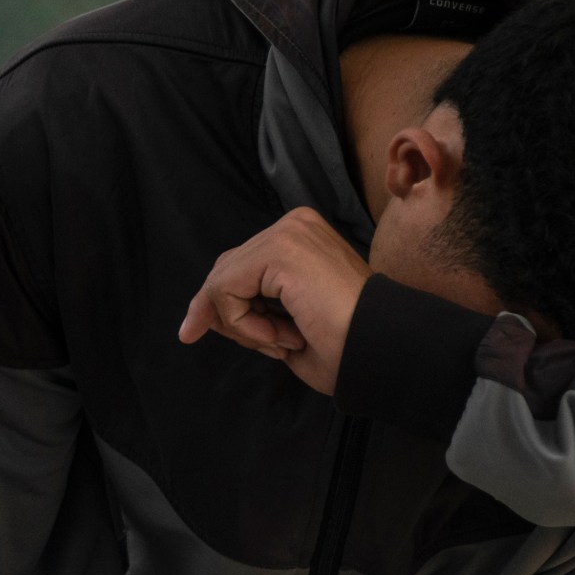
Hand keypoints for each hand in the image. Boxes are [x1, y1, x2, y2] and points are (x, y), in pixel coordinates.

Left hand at [177, 207, 373, 395]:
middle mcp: (295, 225)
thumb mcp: (286, 326)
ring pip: (223, 281)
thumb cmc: (346, 347)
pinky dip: (243, 323)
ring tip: (287, 341)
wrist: (380, 350)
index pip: (241, 264)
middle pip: (227, 268)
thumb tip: (203, 313)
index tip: (194, 332)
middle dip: (225, 314)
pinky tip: (282, 336)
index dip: (220, 303)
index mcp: (303, 238)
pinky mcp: (280, 249)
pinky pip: (228, 289)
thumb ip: (251, 311)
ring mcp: (288, 233)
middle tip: (266, 346)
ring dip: (244, 325)